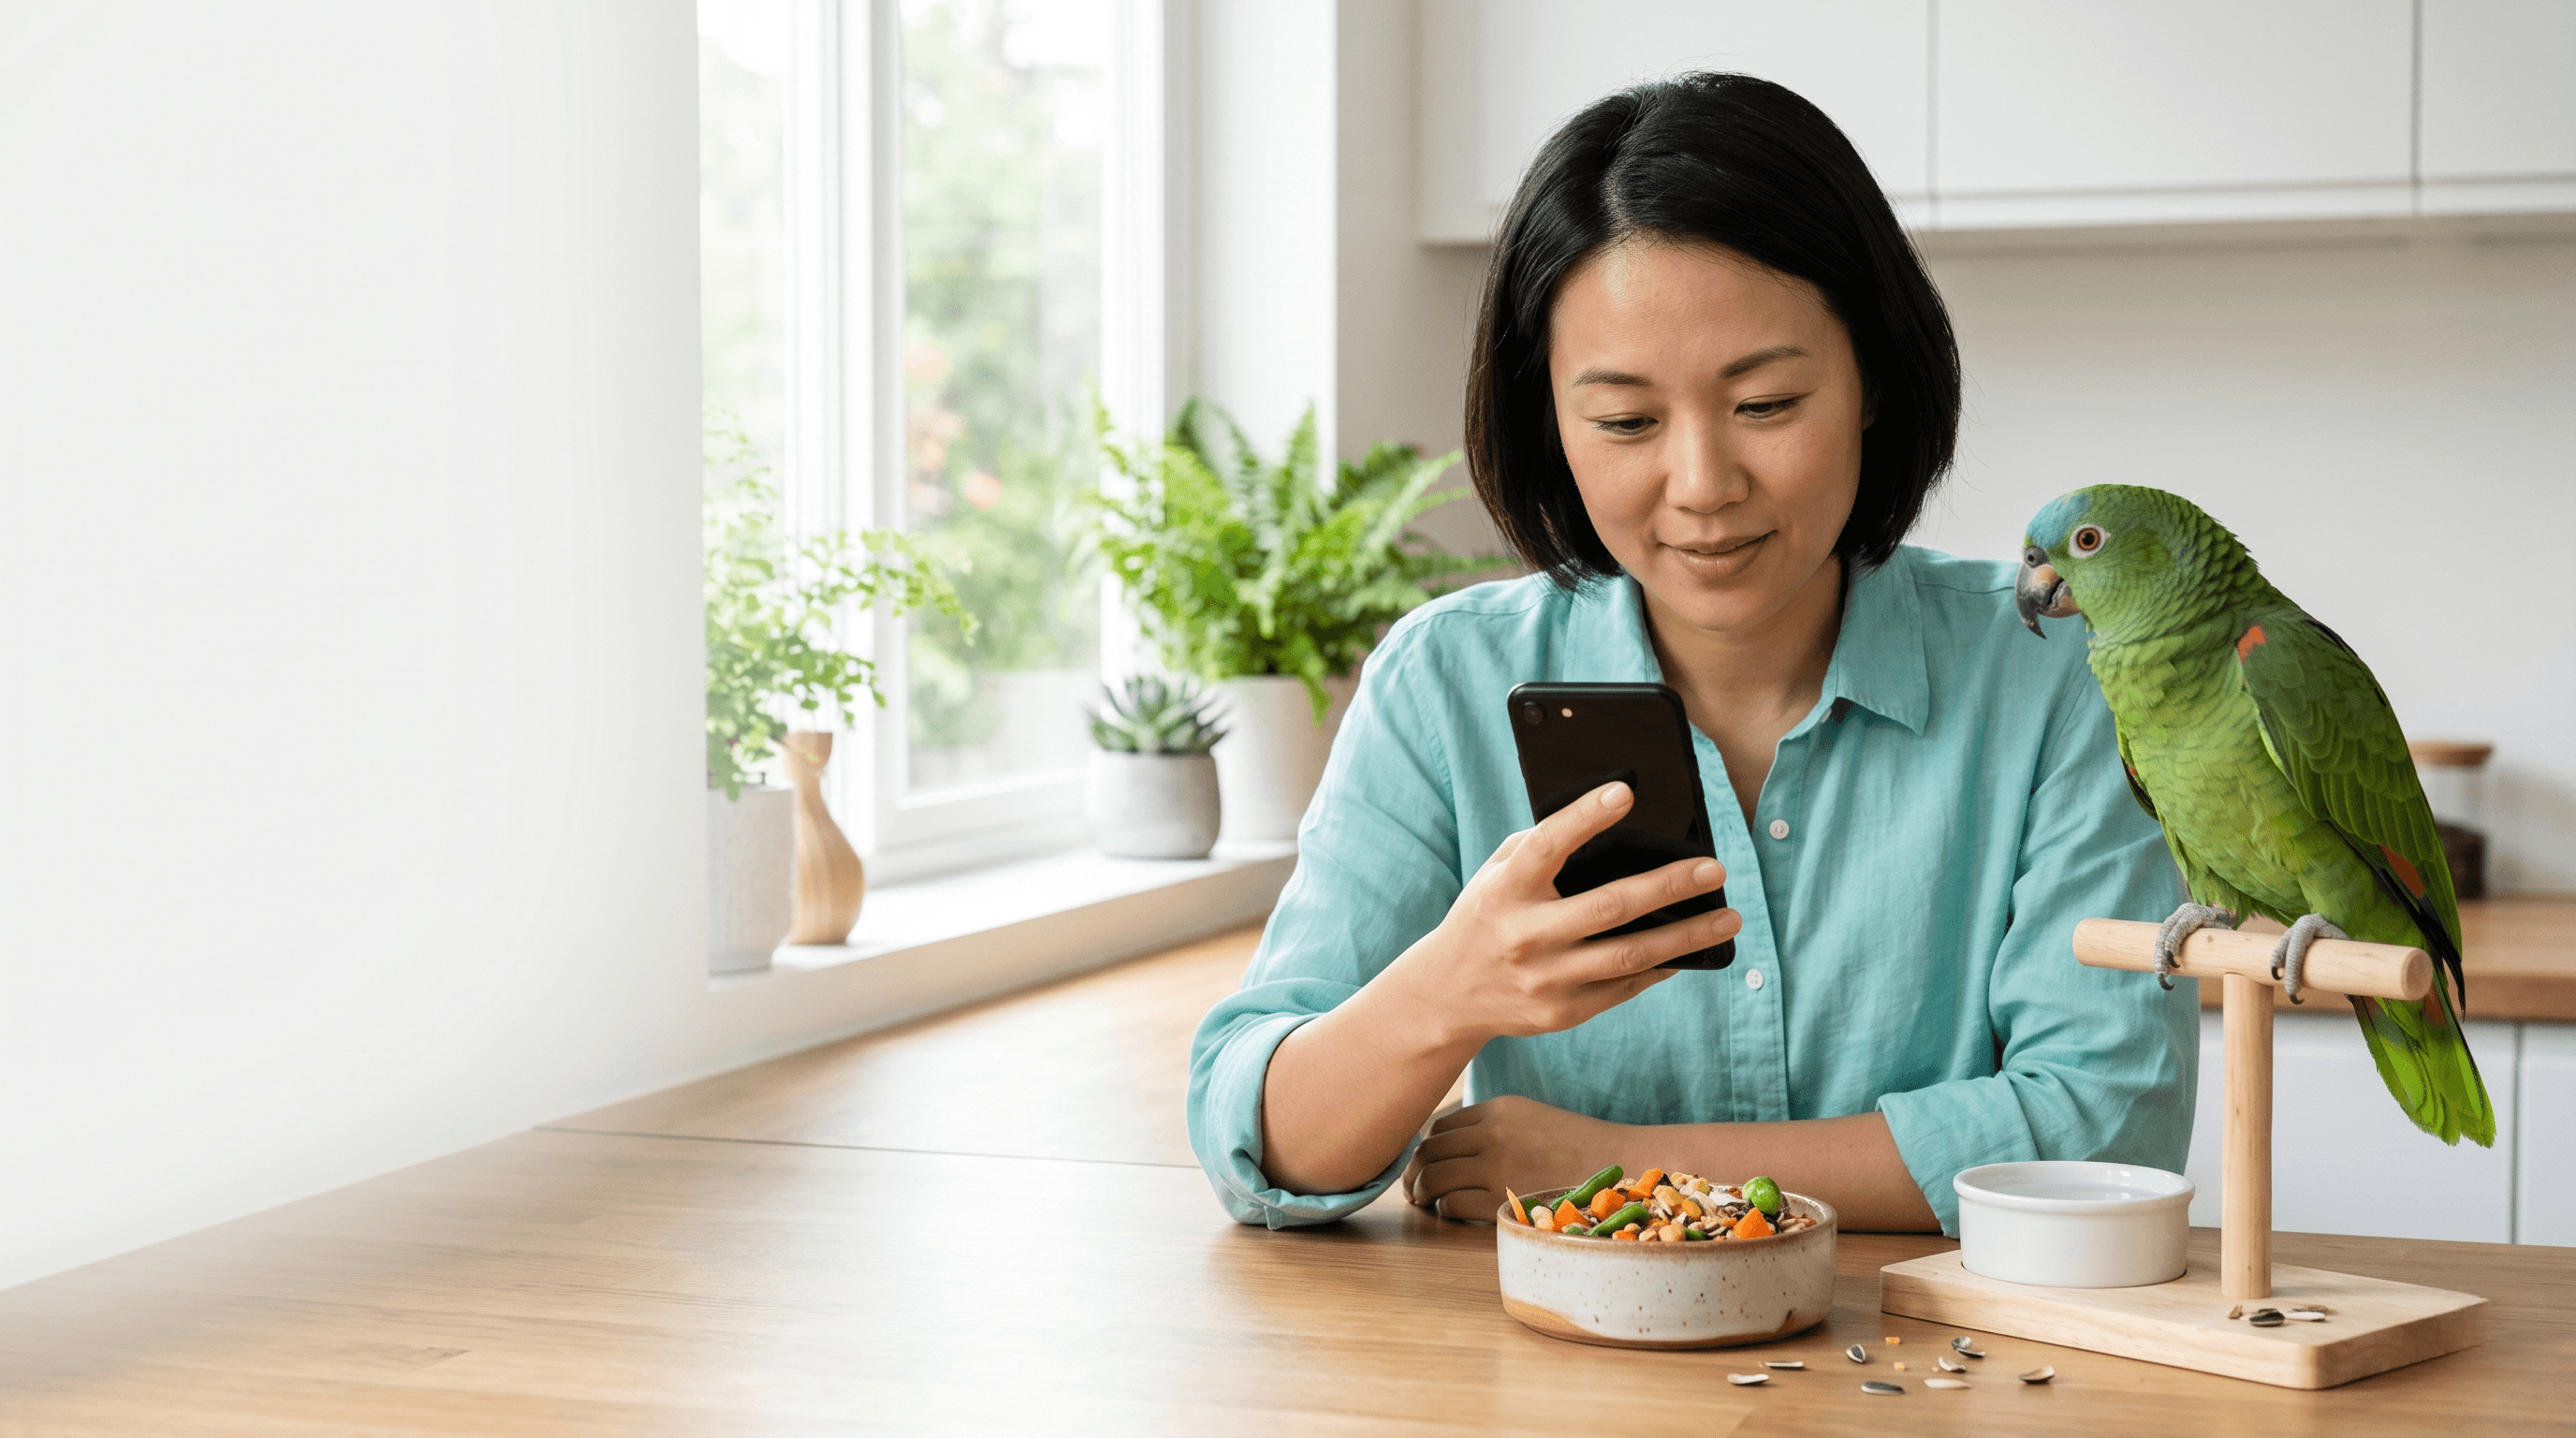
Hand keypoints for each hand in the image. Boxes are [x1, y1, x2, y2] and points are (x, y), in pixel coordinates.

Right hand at [1379, 780, 1740, 1051]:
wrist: (1447, 993)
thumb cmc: (1486, 915)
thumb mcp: (1496, 874)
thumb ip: (1541, 848)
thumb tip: (1610, 824)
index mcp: (1505, 890)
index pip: (1547, 846)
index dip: (1585, 817)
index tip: (1625, 791)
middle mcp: (1524, 935)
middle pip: (1608, 907)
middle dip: (1669, 886)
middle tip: (1714, 869)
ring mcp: (1545, 978)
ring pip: (1629, 955)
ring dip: (1685, 936)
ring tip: (1727, 918)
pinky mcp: (1562, 1011)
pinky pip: (1624, 987)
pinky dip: (1661, 966)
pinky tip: (1689, 950)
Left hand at [1404, 1094, 1631, 1221]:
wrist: (1622, 1167)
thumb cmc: (1579, 1148)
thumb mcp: (1533, 1118)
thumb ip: (1495, 1125)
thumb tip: (1451, 1146)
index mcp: (1499, 1108)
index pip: (1440, 1126)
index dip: (1425, 1146)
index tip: (1423, 1162)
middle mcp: (1492, 1132)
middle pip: (1428, 1150)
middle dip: (1413, 1171)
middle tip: (1412, 1188)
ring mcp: (1497, 1165)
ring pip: (1433, 1177)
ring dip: (1421, 1192)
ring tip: (1423, 1203)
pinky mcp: (1503, 1197)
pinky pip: (1453, 1204)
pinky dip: (1444, 1210)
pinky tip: (1451, 1213)